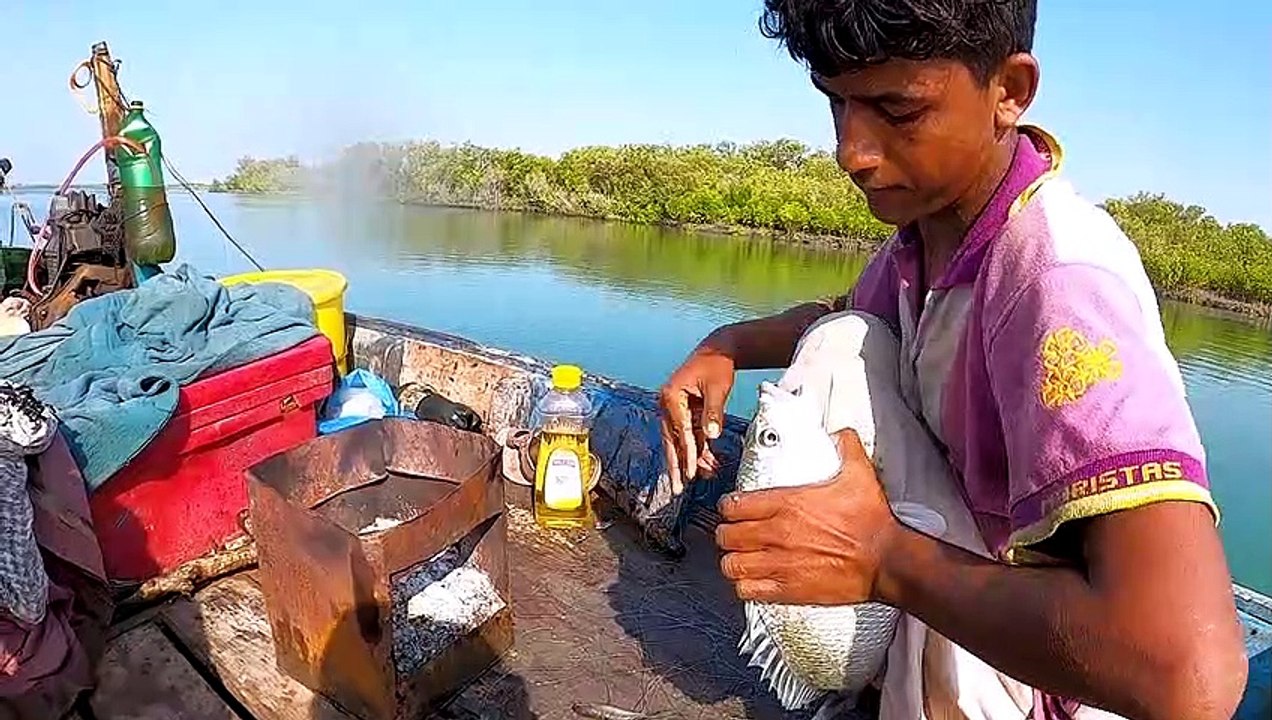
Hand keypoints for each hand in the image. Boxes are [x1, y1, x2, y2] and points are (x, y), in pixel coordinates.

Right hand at [658, 340, 734, 493]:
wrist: (718, 351)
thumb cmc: (716, 365)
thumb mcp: (717, 388)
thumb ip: (713, 412)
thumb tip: (711, 435)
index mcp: (671, 396)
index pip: (679, 431)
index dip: (686, 453)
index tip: (689, 473)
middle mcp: (668, 404)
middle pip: (671, 440)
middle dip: (676, 465)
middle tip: (677, 488)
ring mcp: (675, 409)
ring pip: (679, 440)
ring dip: (689, 459)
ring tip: (696, 479)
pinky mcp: (685, 412)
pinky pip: (689, 435)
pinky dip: (697, 449)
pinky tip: (705, 463)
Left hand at [714, 428, 901, 604]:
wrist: (886, 560)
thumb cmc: (872, 521)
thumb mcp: (859, 475)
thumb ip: (846, 448)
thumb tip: (841, 434)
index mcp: (787, 504)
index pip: (734, 505)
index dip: (728, 506)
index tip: (732, 508)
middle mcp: (777, 533)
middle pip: (726, 535)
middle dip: (726, 533)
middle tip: (734, 534)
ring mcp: (780, 563)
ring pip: (731, 564)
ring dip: (732, 560)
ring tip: (740, 558)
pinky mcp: (788, 589)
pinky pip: (748, 590)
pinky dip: (745, 586)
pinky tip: (753, 580)